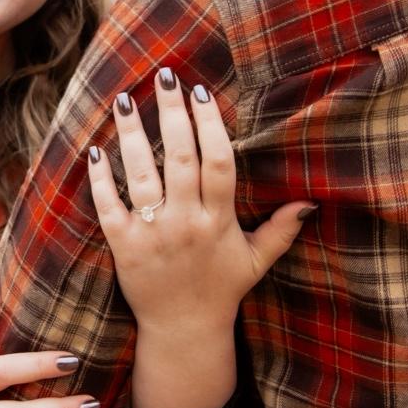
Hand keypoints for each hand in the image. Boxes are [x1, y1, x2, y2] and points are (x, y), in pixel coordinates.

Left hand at [88, 69, 314, 336]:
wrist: (183, 331)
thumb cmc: (221, 290)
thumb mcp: (257, 261)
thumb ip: (282, 229)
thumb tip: (311, 201)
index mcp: (220, 221)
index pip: (218, 163)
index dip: (210, 125)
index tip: (200, 93)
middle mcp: (187, 224)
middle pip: (180, 159)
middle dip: (171, 114)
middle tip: (165, 76)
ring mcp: (153, 235)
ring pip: (141, 176)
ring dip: (131, 136)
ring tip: (123, 99)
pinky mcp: (124, 248)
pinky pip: (109, 208)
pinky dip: (101, 180)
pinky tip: (96, 150)